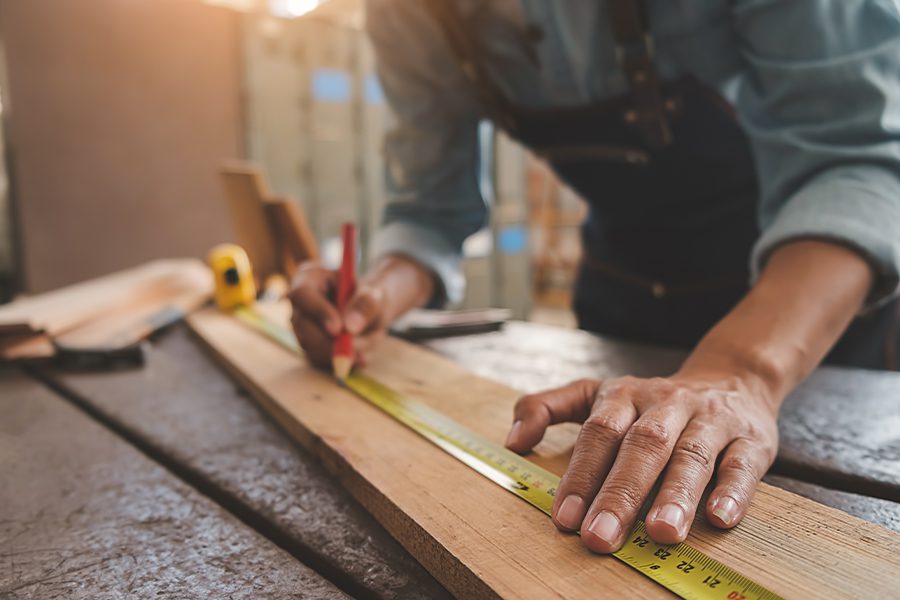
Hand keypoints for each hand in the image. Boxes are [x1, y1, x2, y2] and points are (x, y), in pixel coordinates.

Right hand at [288, 262, 388, 368]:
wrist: (369, 312)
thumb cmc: (368, 297)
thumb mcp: (374, 295)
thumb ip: (365, 305)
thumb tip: (349, 327)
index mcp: (309, 279)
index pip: (302, 294)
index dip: (319, 312)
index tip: (338, 329)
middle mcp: (298, 303)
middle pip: (302, 325)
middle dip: (329, 341)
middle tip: (356, 350)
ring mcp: (299, 326)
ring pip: (310, 345)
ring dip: (339, 351)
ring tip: (364, 344)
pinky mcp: (306, 345)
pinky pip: (317, 358)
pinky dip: (339, 360)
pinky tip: (359, 356)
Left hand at [504, 373, 778, 551]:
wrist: (731, 379)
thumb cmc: (651, 402)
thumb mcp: (596, 393)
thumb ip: (548, 407)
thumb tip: (512, 441)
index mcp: (624, 395)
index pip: (599, 434)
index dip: (580, 475)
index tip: (563, 519)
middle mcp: (666, 404)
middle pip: (642, 446)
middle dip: (620, 494)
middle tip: (600, 537)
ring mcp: (710, 420)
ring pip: (691, 455)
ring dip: (675, 495)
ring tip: (660, 533)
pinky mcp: (750, 439)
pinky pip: (741, 464)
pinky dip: (732, 490)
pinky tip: (719, 518)